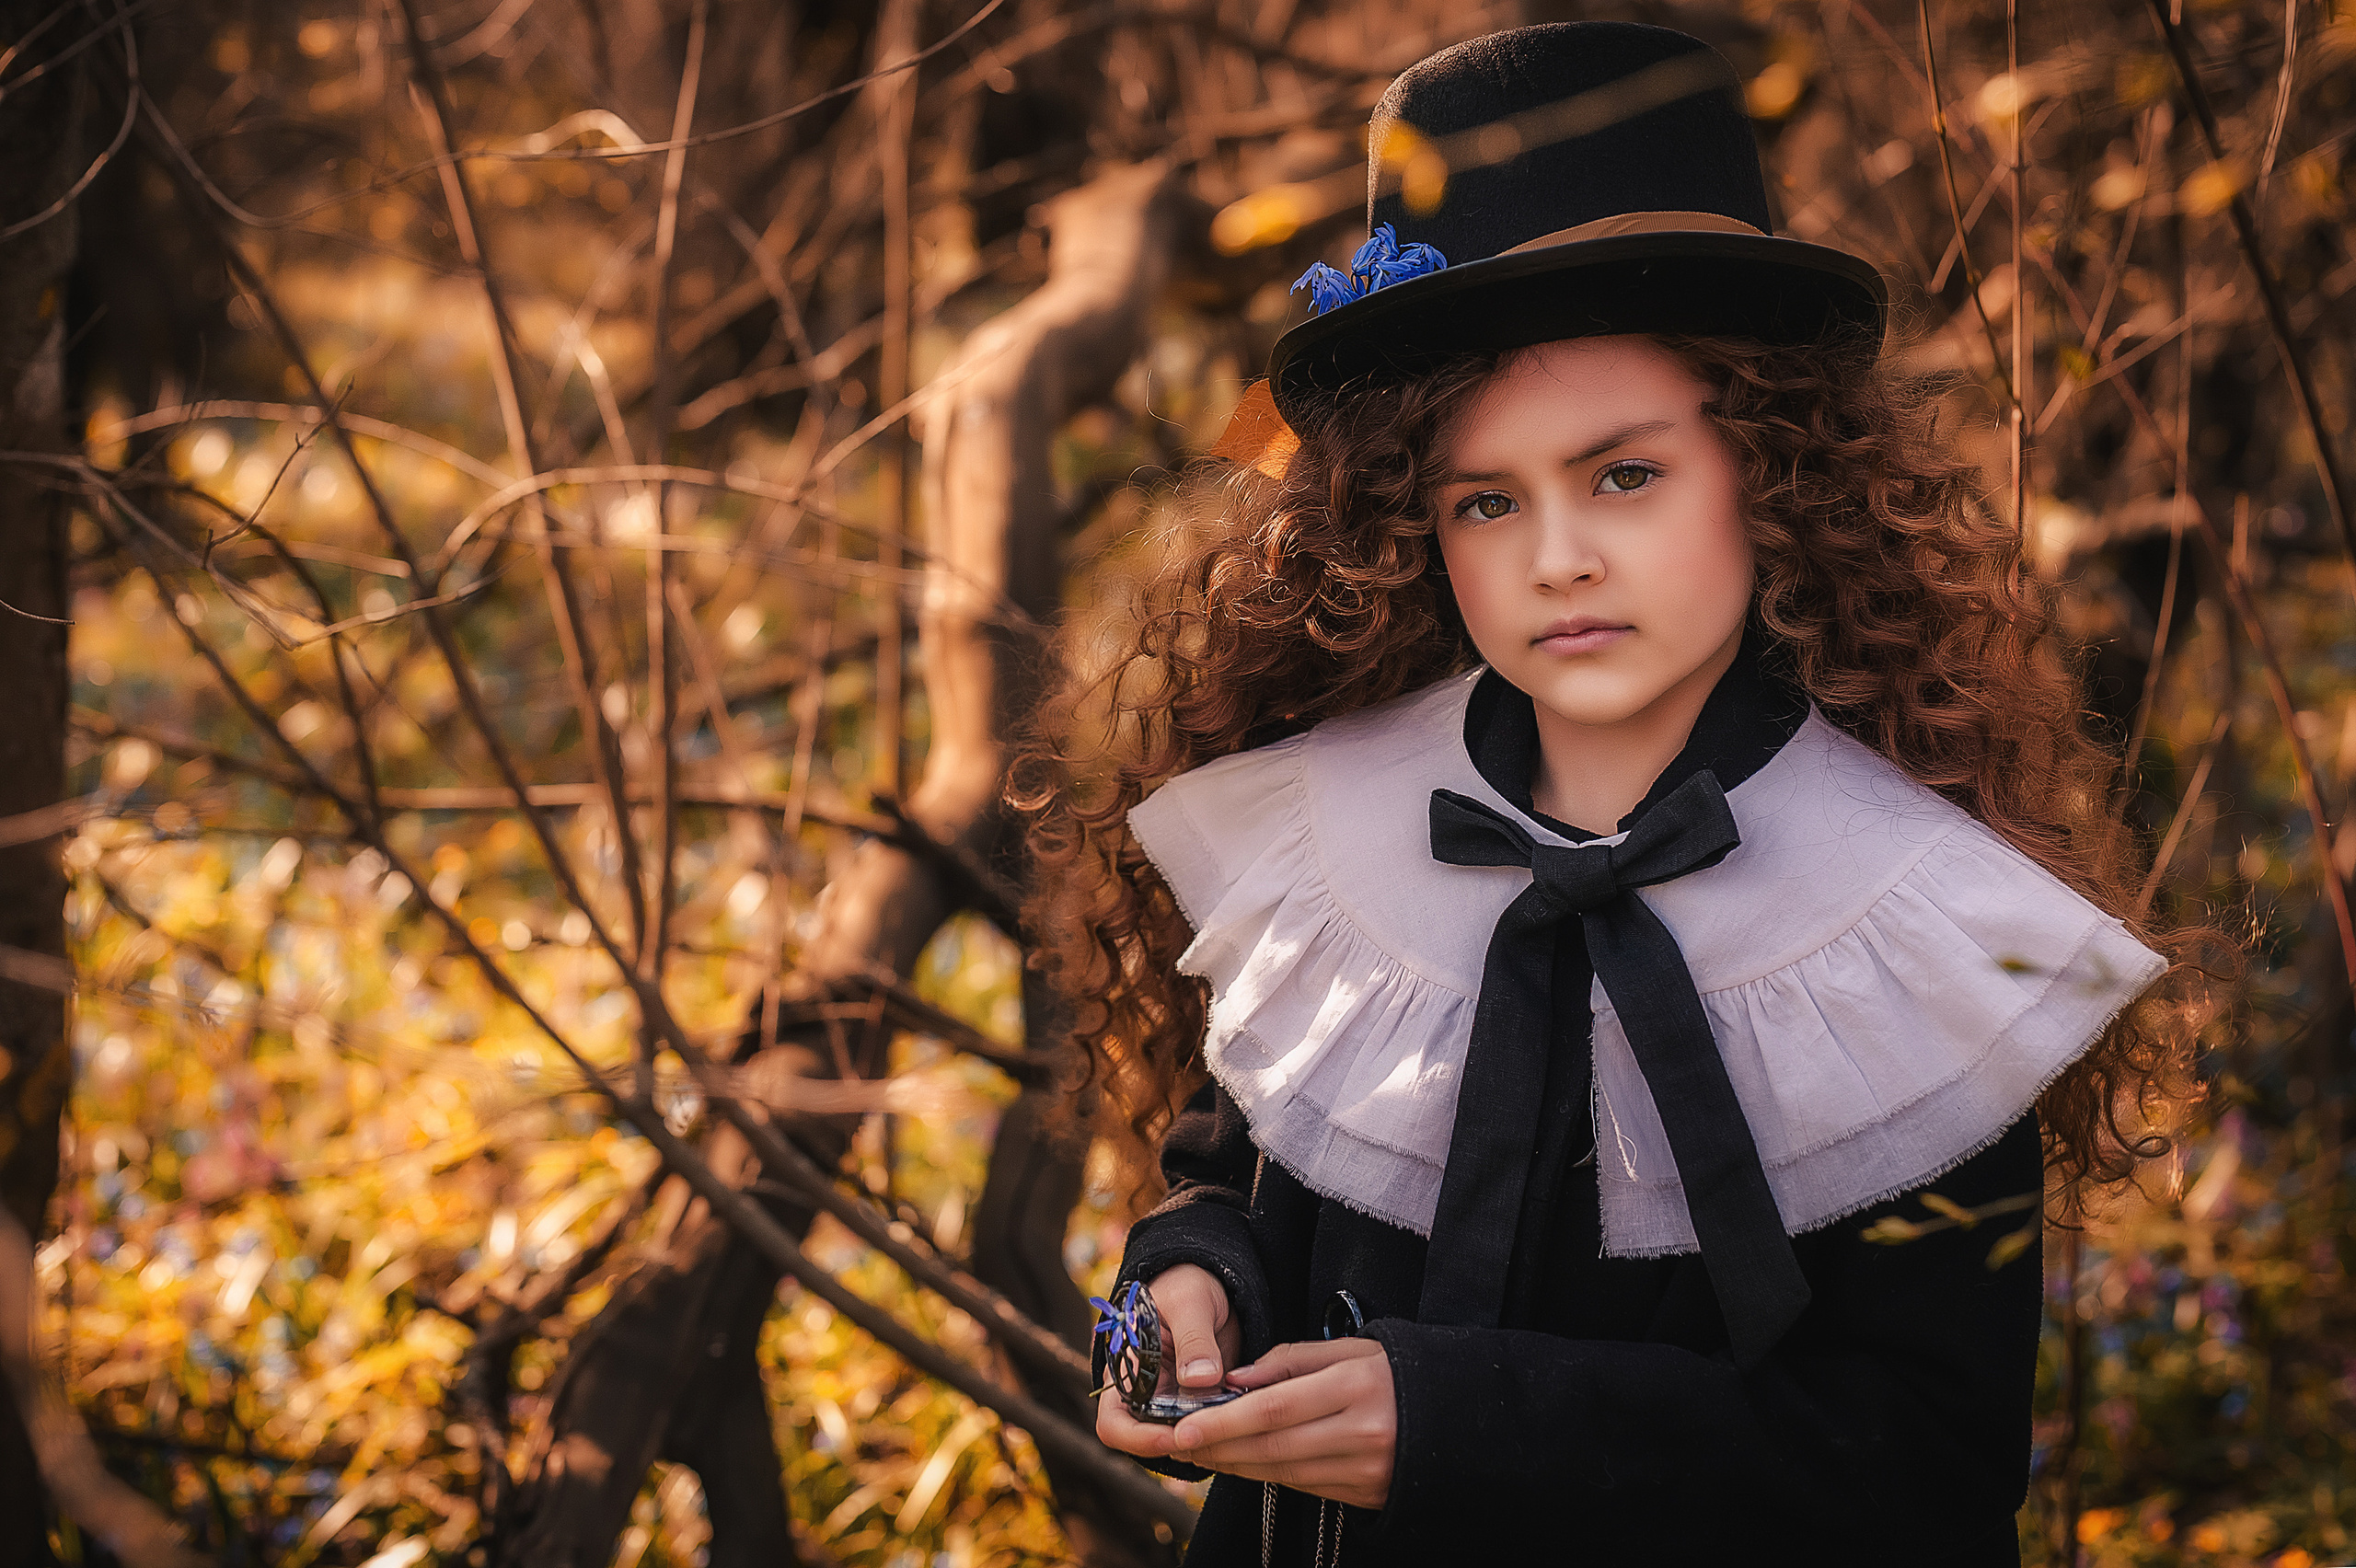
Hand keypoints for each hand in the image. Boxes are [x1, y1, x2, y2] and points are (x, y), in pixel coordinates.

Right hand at [1095, 1265, 1240, 1459]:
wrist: (1211, 1281)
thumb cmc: (1187, 1283)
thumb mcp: (1190, 1301)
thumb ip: (1195, 1339)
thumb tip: (1200, 1379)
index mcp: (1126, 1369)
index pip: (1114, 1423)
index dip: (1138, 1438)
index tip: (1173, 1436)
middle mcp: (1146, 1393)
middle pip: (1149, 1441)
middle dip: (1182, 1443)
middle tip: (1217, 1434)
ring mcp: (1174, 1400)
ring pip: (1184, 1438)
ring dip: (1209, 1438)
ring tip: (1238, 1422)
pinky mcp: (1201, 1402)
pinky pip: (1210, 1427)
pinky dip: (1226, 1428)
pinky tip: (1248, 1416)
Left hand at [1112, 1337, 1397, 1510]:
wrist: (1459, 1416)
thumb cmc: (1394, 1372)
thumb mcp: (1349, 1349)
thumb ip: (1290, 1362)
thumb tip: (1235, 1381)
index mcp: (1357, 1386)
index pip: (1275, 1408)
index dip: (1226, 1421)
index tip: (1186, 1427)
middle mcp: (1362, 1433)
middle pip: (1273, 1446)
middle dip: (1219, 1448)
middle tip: (1178, 1443)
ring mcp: (1366, 1470)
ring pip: (1284, 1471)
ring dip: (1236, 1466)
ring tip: (1200, 1453)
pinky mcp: (1367, 1495)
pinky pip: (1305, 1485)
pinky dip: (1267, 1475)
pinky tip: (1241, 1464)